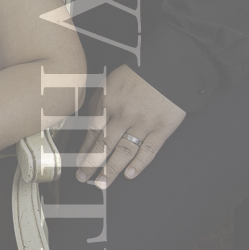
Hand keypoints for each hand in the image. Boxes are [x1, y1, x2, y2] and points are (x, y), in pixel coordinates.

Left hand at [75, 64, 185, 187]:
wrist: (170, 66)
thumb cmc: (141, 72)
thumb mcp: (112, 81)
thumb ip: (100, 101)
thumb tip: (90, 121)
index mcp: (109, 101)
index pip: (93, 130)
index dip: (84, 149)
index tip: (78, 161)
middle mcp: (124, 114)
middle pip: (104, 144)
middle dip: (91, 164)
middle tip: (83, 177)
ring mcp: (143, 123)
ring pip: (123, 150)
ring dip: (111, 169)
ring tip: (102, 183)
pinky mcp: (162, 128)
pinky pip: (148, 150)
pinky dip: (139, 164)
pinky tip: (130, 174)